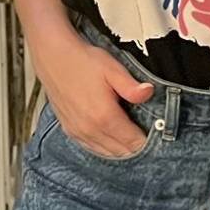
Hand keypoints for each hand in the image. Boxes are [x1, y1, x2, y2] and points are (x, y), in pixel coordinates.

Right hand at [27, 22, 153, 157]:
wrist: (53, 56)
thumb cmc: (83, 61)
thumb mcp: (112, 69)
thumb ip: (132, 87)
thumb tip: (149, 93)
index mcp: (104, 117)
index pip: (133, 142)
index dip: (148, 140)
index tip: (155, 132)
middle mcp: (90, 129)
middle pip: (121, 152)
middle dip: (136, 146)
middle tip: (145, 132)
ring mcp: (78, 132)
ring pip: (107, 153)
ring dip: (120, 148)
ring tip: (130, 134)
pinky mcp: (70, 130)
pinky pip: (92, 148)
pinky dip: (105, 146)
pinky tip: (111, 136)